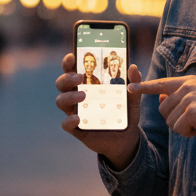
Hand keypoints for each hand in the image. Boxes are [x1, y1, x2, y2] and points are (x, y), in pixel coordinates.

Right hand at [55, 53, 142, 169]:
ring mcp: (75, 111)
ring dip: (69, 96)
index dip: (68, 62)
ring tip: (83, 96)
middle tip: (80, 77)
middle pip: (62, 83)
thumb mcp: (132, 98)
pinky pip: (66, 124)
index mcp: (87, 84)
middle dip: (67, 78)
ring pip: (61, 100)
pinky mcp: (76, 128)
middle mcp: (77, 96)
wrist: (125, 138)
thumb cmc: (124, 113)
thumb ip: (134, 83)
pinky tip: (77, 118)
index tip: (72, 56)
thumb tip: (134, 67)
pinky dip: (69, 120)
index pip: (72, 70)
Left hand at [130, 76, 195, 138]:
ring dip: (184, 128)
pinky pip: (179, 129)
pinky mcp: (191, 111)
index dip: (144, 87)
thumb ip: (182, 97)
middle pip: (164, 110)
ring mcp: (188, 98)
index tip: (129, 88)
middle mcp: (186, 86)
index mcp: (188, 81)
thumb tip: (161, 98)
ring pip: (170, 121)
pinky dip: (190, 133)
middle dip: (176, 120)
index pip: (161, 84)